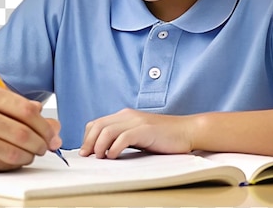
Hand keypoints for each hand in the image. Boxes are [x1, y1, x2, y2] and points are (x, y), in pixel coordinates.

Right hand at [0, 83, 61, 171]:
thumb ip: (17, 108)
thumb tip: (51, 123)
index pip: (26, 109)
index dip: (44, 124)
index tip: (52, 133)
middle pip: (22, 131)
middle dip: (41, 143)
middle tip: (47, 147)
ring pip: (14, 150)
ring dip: (30, 155)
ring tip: (32, 154)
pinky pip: (0, 164)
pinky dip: (14, 164)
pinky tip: (15, 160)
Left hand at [79, 108, 193, 159]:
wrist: (186, 131)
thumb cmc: (164, 137)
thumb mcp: (139, 135)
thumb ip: (123, 138)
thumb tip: (104, 152)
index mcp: (124, 116)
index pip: (97, 123)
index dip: (88, 137)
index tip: (86, 152)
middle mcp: (128, 116)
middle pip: (98, 125)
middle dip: (89, 142)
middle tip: (87, 156)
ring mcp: (137, 121)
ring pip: (107, 130)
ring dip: (99, 145)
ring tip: (99, 157)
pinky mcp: (145, 130)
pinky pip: (124, 137)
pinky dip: (114, 147)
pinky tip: (112, 156)